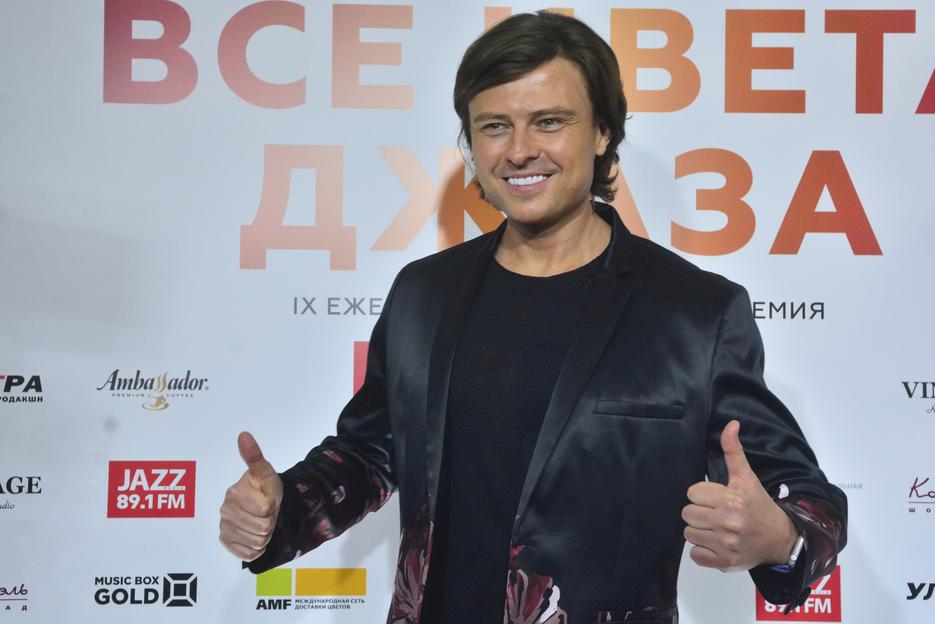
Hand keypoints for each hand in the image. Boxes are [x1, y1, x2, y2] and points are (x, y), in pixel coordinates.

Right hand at [219, 431, 284, 561]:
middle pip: (263, 527)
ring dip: (265, 534)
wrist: (264, 506)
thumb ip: (254, 457)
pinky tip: (254, 534)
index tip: (268, 499)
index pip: (265, 510)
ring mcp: (224, 527)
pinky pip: (250, 554)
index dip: (272, 506)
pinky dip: (258, 547)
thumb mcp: (265, 474)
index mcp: (234, 492)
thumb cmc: (265, 489)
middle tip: (265, 513)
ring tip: (260, 522)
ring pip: (258, 542)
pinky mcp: (226, 543)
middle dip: (270, 521)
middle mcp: (225, 510)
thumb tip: (244, 435)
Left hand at [682, 420, 797, 571]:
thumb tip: (731, 424)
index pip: (692, 492)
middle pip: (687, 513)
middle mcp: (728, 522)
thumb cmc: (758, 506)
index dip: (702, 495)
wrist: (780, 539)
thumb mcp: (746, 478)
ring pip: (688, 533)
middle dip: (699, 512)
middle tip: (715, 514)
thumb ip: (733, 451)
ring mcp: (726, 544)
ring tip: (716, 528)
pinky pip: (694, 555)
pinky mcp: (724, 562)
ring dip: (699, 531)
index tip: (715, 498)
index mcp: (731, 499)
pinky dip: (702, 551)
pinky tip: (716, 544)